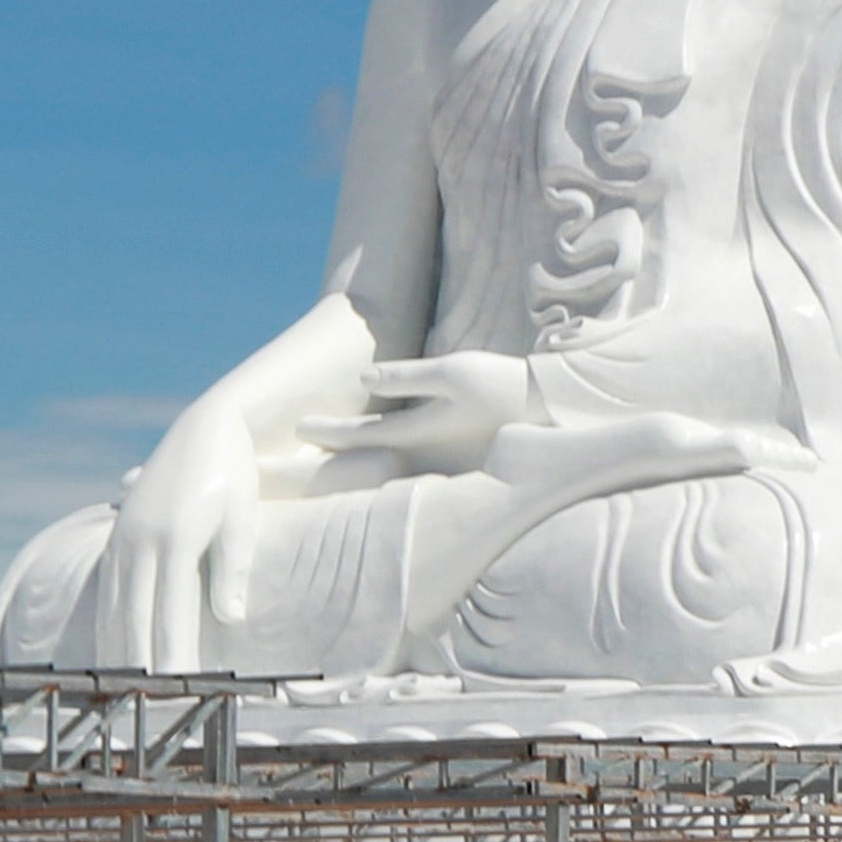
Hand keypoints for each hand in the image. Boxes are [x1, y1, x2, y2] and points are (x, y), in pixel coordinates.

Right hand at [78, 393, 267, 668]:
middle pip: (134, 617)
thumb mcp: (243, 520)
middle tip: (145, 705)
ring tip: (124, 691)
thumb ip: (232, 570)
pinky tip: (112, 650)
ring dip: (118, 649)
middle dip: (139, 664)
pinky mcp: (117, 534)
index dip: (172, 656)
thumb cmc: (235, 478)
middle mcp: (140, 540)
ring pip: (113, 605)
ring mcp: (123, 536)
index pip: (171, 614)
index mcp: (176, 540)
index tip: (178, 690)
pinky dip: (108, 623)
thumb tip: (228, 621)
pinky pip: (107, 588)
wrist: (208, 428)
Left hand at [310, 352, 534, 469]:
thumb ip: (406, 377)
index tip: (296, 427)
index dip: (325, 431)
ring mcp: (436, 467)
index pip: (359, 436)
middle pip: (362, 464)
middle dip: (325, 463)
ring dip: (348, 469)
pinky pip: (401, 469)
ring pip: (379, 470)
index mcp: (420, 434)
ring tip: (317, 464)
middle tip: (290, 460)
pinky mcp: (450, 468)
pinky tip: (368, 465)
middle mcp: (423, 457)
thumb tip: (362, 381)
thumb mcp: (455, 371)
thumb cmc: (504, 386)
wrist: (551, 414)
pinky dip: (377, 467)